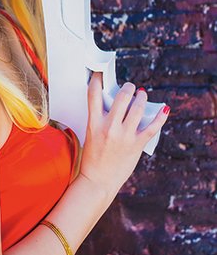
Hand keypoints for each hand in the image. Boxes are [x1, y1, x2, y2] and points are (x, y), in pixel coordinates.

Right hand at [79, 71, 169, 198]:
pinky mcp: (137, 145)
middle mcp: (109, 128)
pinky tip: (163, 110)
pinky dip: (160, 117)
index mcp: (94, 124)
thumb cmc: (93, 158)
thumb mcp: (91, 134)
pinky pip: (152, 127)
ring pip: (138, 108)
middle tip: (129, 87)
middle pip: (122, 96)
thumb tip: (115, 104)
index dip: (97, 79)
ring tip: (142, 96)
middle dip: (128, 87)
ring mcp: (124, 136)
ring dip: (142, 98)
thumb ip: (101, 119)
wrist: (97, 181)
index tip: (100, 74)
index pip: (93, 94)